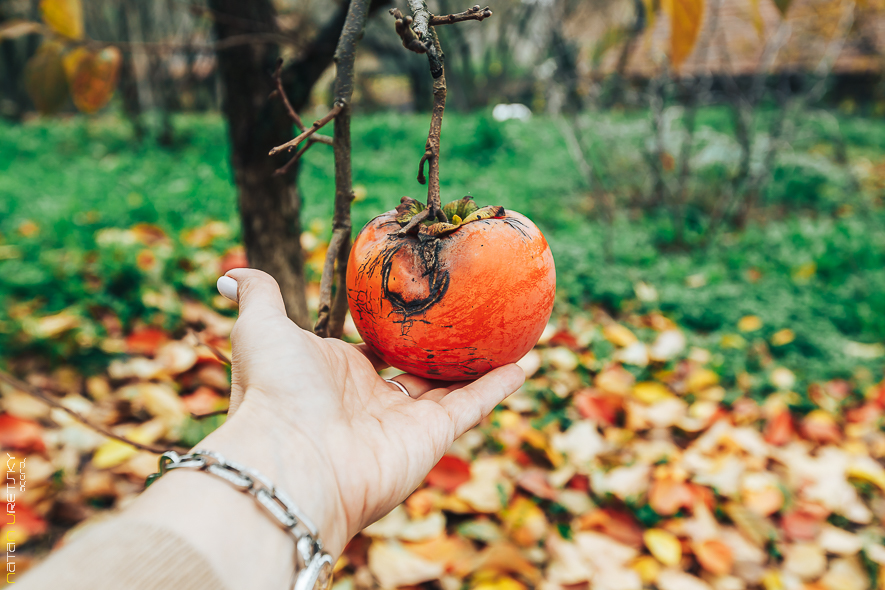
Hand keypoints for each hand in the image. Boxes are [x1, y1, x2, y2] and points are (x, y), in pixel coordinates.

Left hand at [207, 269, 524, 556]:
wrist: (291, 460)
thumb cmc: (273, 391)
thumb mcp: (261, 330)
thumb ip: (258, 295)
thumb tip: (230, 273)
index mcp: (337, 376)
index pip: (371, 350)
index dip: (392, 330)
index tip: (415, 304)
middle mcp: (372, 402)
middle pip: (416, 371)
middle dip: (440, 349)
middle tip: (469, 319)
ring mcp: (404, 422)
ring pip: (452, 388)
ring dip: (481, 365)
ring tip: (508, 336)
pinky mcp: (432, 437)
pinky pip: (474, 405)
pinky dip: (501, 385)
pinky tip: (526, 362)